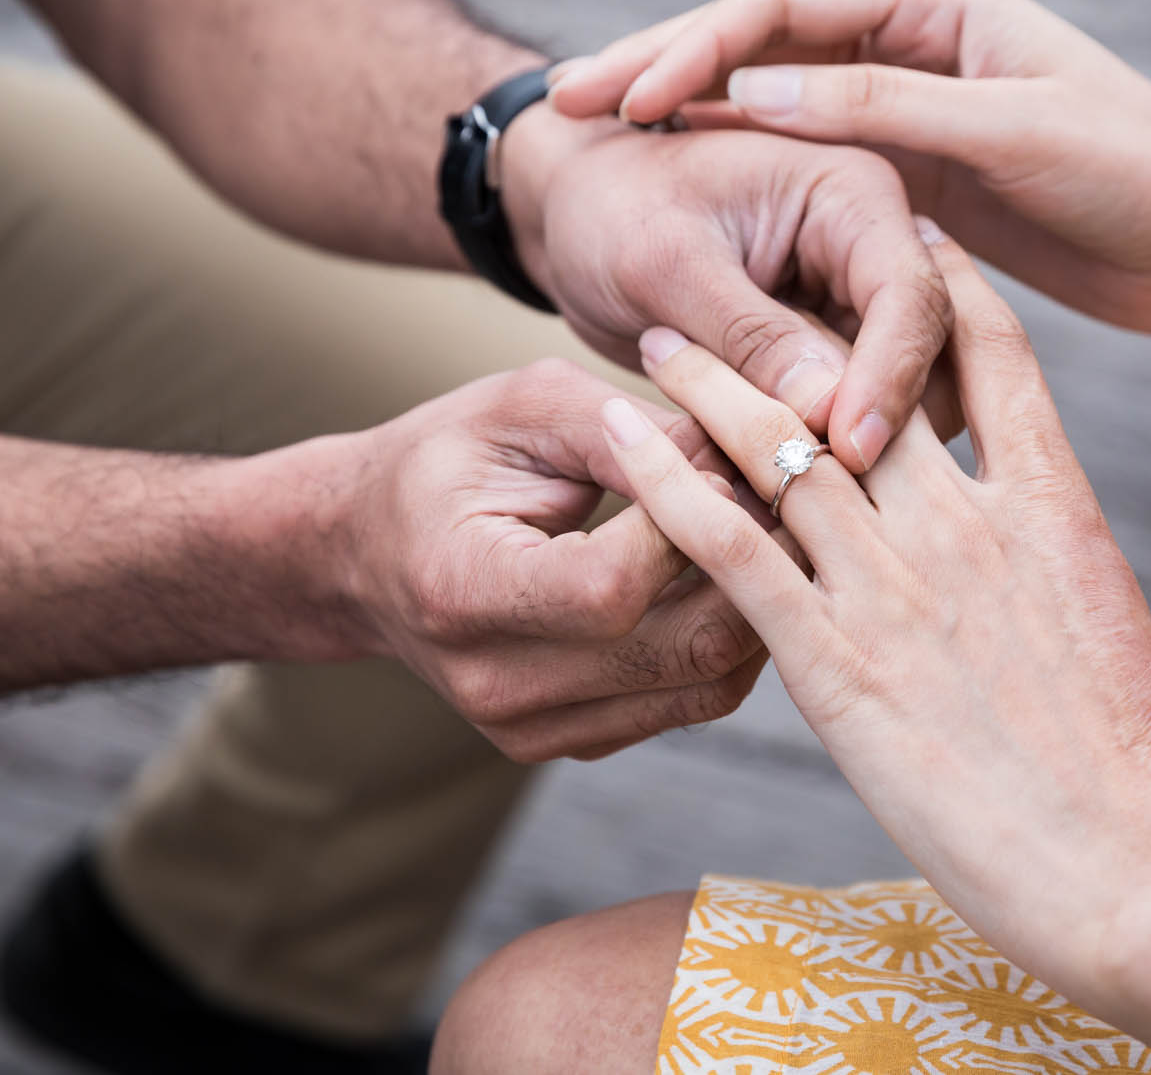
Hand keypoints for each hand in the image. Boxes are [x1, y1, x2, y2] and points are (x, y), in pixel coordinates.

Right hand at [270, 358, 764, 761]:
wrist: (363, 555)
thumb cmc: (444, 461)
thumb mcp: (520, 408)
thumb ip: (624, 427)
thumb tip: (737, 455)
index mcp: (464, 591)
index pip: (616, 584)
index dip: (692, 520)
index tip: (721, 458)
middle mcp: (497, 684)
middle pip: (683, 646)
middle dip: (754, 565)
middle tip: (787, 496)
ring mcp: (533, 729)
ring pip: (707, 685)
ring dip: (759, 607)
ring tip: (769, 532)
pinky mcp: (568, 742)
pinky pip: (690, 702)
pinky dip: (728, 639)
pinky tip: (729, 577)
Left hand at [492, 100, 951, 470]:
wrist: (576, 213)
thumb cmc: (612, 208)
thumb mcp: (665, 262)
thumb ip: (748, 333)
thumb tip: (826, 412)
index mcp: (853, 196)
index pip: (910, 294)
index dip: (890, 377)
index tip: (848, 448)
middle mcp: (875, 250)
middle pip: (926, 355)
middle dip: (882, 425)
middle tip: (822, 493)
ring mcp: (859, 310)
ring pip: (902, 401)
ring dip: (856, 453)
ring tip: (788, 496)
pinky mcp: (833, 360)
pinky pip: (852, 421)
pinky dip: (821, 459)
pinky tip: (774, 491)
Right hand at [548, 0, 1150, 337]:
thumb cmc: (1134, 174)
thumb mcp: (1003, 135)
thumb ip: (878, 107)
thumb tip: (748, 90)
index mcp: (939, 2)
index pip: (783, 3)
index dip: (694, 44)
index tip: (624, 95)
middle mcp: (915, 40)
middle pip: (759, 40)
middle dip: (664, 68)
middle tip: (568, 105)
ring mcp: (911, 104)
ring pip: (773, 98)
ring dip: (690, 118)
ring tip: (601, 147)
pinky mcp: (918, 170)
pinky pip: (808, 157)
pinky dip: (742, 168)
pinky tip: (684, 193)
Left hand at [594, 226, 1150, 1010]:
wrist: (1140, 867)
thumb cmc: (1145, 770)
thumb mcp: (1108, 629)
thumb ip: (1050, 561)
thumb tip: (1021, 539)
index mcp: (1051, 505)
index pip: (992, 353)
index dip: (941, 283)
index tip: (904, 235)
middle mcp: (967, 522)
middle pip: (868, 379)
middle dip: (803, 318)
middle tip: (740, 277)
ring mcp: (898, 586)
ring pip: (784, 446)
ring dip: (713, 385)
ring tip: (658, 338)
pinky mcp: (835, 661)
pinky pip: (732, 545)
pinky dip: (671, 483)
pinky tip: (625, 439)